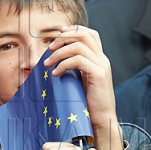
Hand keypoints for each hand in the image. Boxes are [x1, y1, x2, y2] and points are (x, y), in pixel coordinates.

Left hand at [46, 26, 121, 149]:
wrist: (101, 119)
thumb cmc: (88, 103)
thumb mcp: (80, 81)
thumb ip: (73, 68)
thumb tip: (53, 60)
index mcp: (98, 59)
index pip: (89, 34)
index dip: (73, 30)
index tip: (58, 34)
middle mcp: (102, 59)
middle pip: (84, 35)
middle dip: (64, 37)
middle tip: (49, 48)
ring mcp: (102, 66)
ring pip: (79, 46)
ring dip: (59, 53)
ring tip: (47, 63)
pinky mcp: (99, 75)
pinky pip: (79, 60)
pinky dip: (64, 64)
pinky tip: (56, 73)